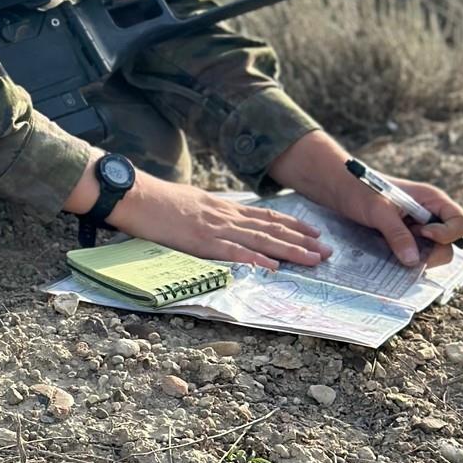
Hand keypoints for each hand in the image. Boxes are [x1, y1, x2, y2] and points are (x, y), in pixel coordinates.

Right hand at [64, 160, 330, 270]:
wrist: (135, 194)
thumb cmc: (156, 200)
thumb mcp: (191, 203)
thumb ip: (210, 214)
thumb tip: (224, 224)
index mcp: (222, 207)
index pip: (265, 216)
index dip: (292, 224)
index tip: (314, 232)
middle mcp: (225, 215)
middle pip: (271, 228)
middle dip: (302, 240)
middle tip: (328, 251)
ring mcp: (214, 228)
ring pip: (261, 240)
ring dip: (290, 251)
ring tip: (314, 259)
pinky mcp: (201, 240)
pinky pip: (234, 252)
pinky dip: (256, 260)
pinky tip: (274, 267)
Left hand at [270, 132, 462, 266]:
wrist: (338, 189)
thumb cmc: (358, 189)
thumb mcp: (377, 210)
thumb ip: (397, 233)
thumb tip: (413, 261)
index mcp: (432, 200)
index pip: (462, 223)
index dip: (448, 234)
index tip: (423, 233)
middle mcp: (430, 215)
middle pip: (451, 244)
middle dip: (434, 253)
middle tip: (407, 252)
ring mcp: (419, 228)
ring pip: (435, 253)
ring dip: (420, 258)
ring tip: (395, 249)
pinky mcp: (407, 238)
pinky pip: (418, 254)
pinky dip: (409, 258)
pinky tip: (391, 254)